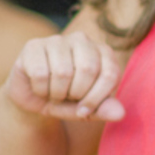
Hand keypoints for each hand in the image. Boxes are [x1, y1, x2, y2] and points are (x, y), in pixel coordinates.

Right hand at [4, 31, 126, 121]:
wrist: (33, 99)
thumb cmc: (66, 101)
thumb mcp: (87, 110)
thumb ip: (104, 110)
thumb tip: (120, 114)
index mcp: (103, 52)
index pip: (110, 74)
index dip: (97, 98)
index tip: (85, 110)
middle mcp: (82, 40)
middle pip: (88, 69)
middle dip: (76, 94)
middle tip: (67, 97)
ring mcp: (57, 40)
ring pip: (63, 72)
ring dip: (56, 93)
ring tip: (53, 92)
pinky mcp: (34, 45)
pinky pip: (40, 73)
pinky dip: (40, 89)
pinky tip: (39, 86)